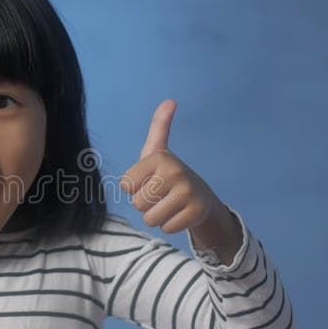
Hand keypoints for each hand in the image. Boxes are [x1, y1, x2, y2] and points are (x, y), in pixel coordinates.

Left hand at [119, 99, 220, 233]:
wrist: (201, 197)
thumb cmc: (169, 174)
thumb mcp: (157, 151)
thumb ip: (159, 126)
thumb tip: (170, 100)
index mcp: (160, 156)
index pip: (126, 185)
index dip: (134, 187)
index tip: (149, 180)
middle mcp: (175, 171)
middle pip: (137, 203)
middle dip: (146, 204)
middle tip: (161, 195)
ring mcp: (188, 192)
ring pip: (150, 218)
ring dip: (156, 216)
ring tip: (168, 204)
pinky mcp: (196, 212)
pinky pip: (166, 228)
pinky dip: (170, 225)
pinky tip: (179, 214)